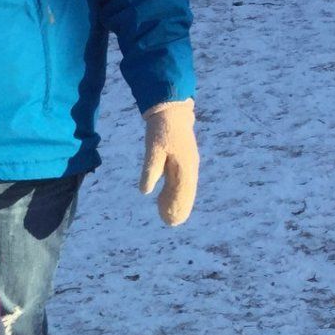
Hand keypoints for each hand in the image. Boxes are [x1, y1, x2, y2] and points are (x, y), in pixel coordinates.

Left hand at [140, 99, 198, 225]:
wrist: (171, 111)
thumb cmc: (161, 130)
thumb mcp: (152, 149)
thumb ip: (150, 170)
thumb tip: (145, 191)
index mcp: (183, 166)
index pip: (182, 193)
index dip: (176, 207)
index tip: (169, 219)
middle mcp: (190, 167)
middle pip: (186, 193)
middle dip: (180, 208)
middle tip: (170, 223)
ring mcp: (189, 164)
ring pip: (187, 188)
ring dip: (180, 202)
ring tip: (172, 216)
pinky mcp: (186, 161)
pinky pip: (184, 181)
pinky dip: (180, 192)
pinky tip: (171, 199)